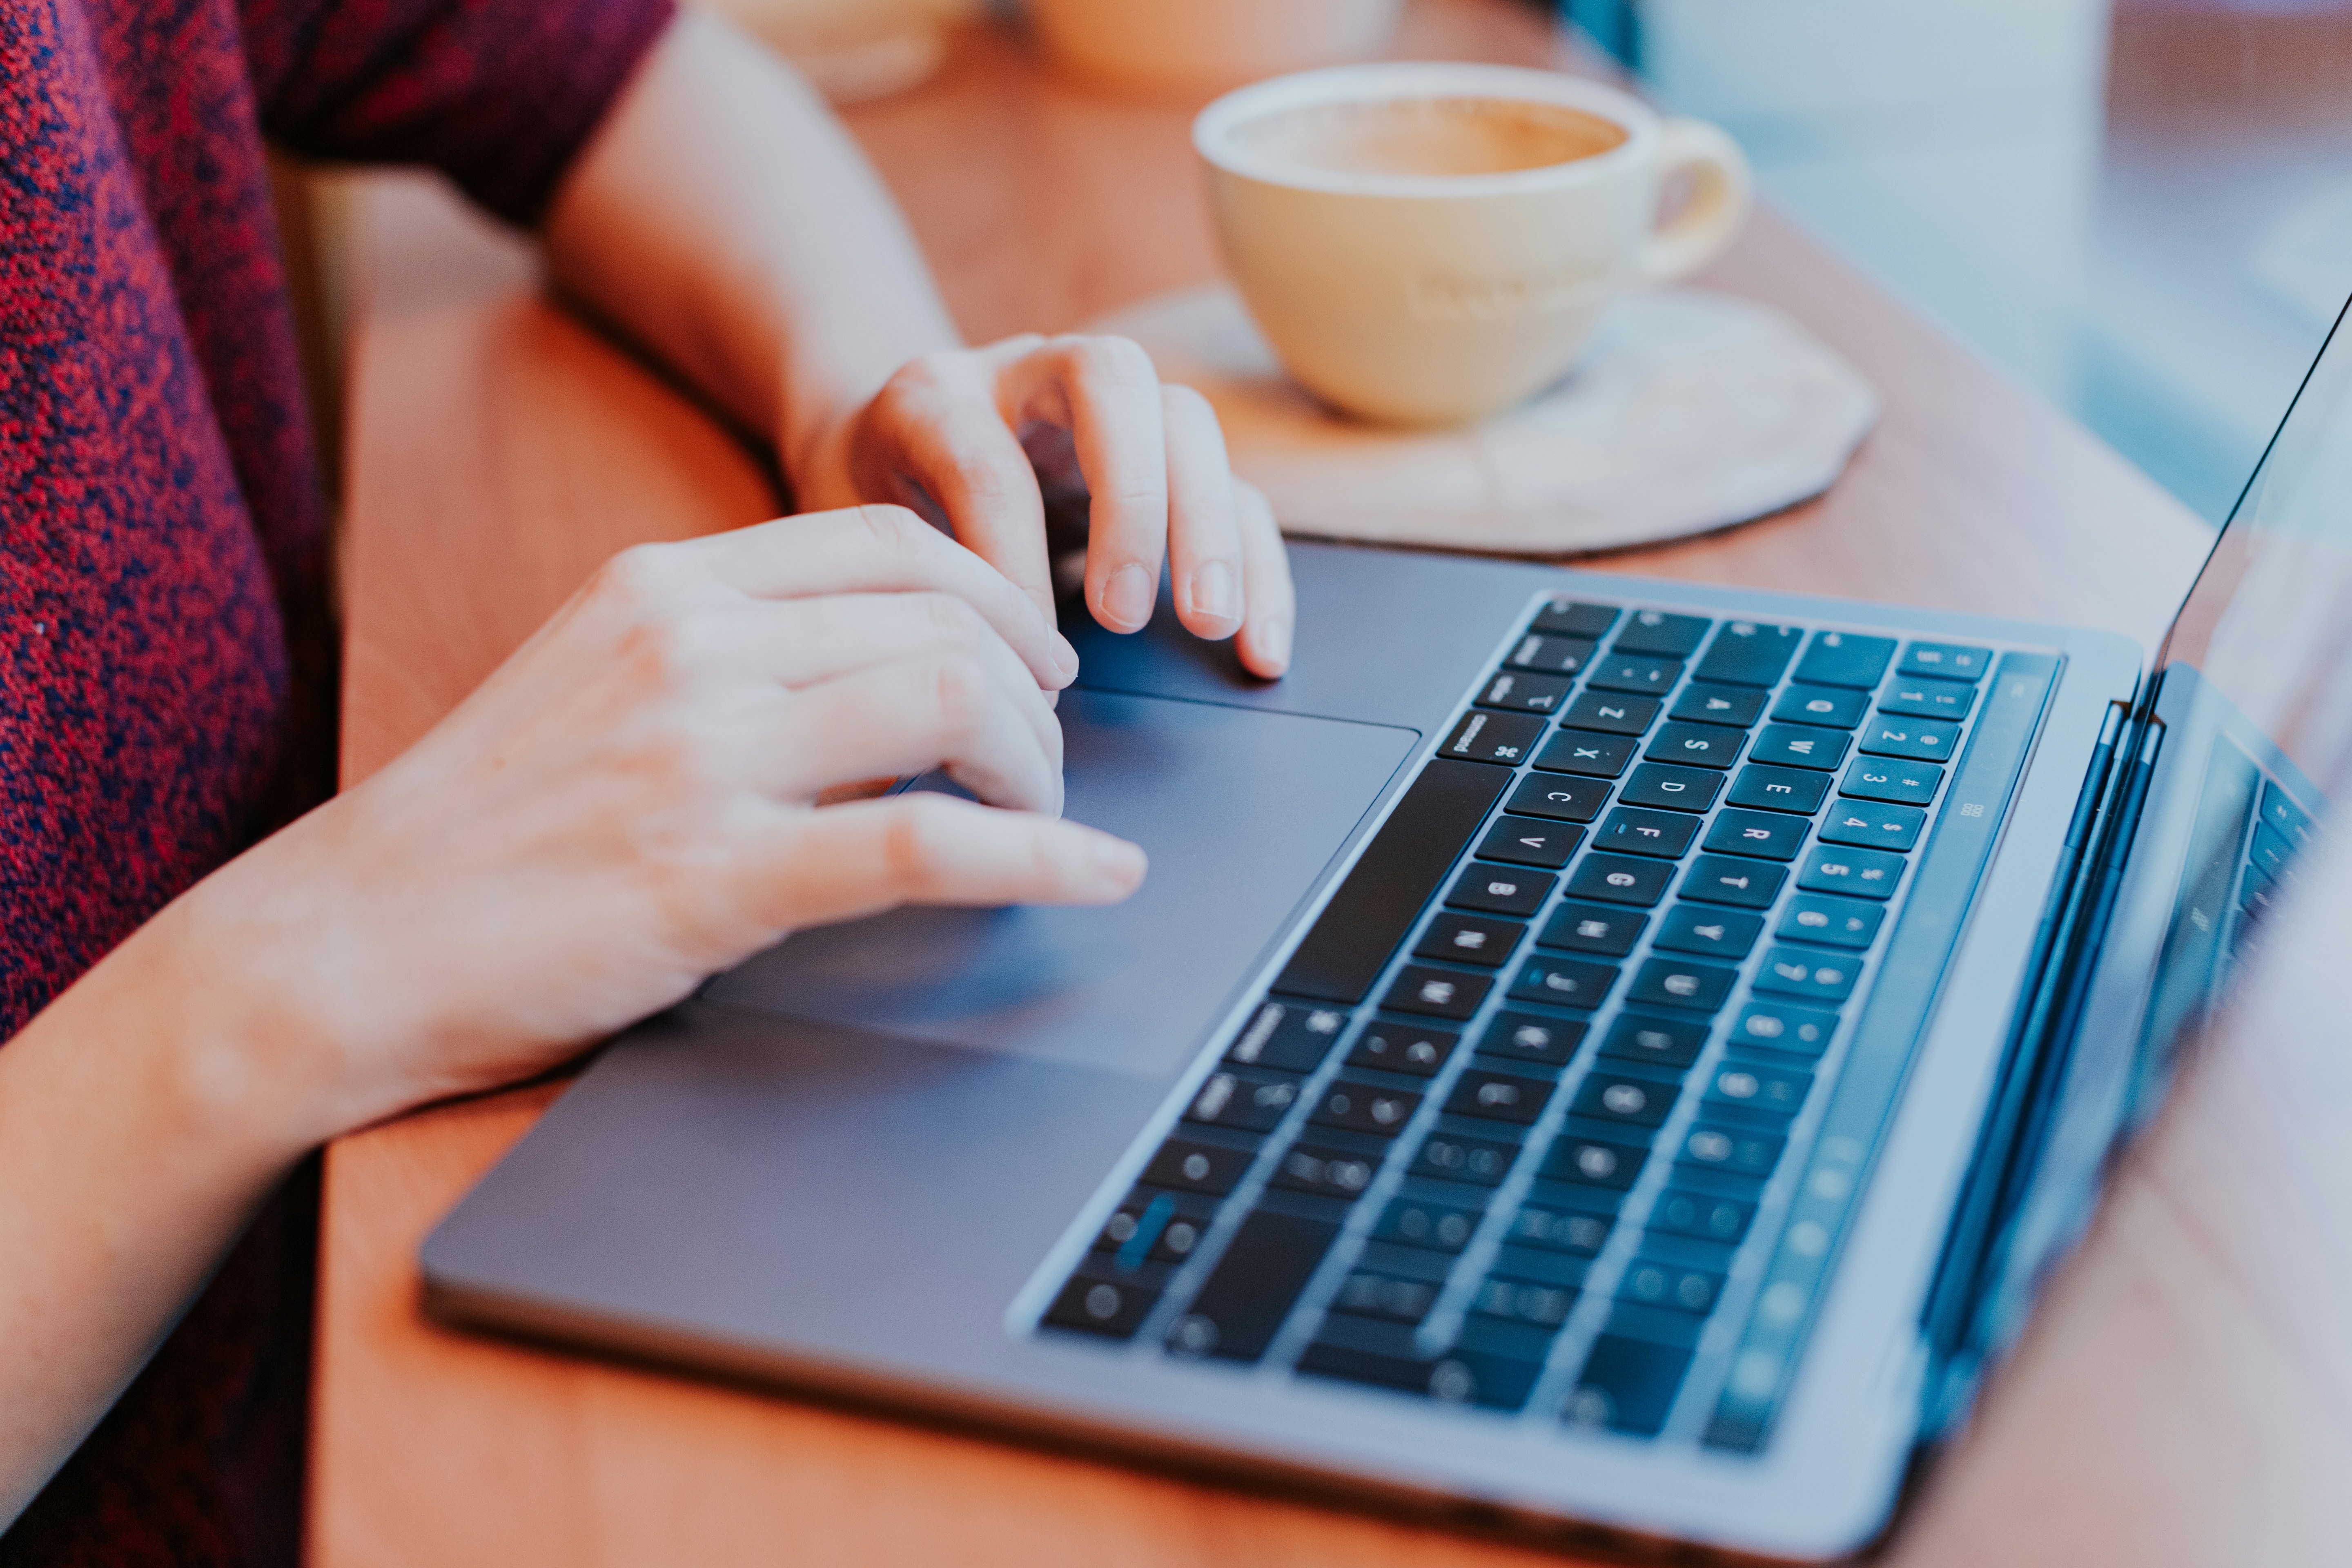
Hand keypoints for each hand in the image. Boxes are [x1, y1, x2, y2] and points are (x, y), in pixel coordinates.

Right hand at [176, 506, 1145, 1138]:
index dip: (995, 592)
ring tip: (1048, 814)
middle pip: (945, 619)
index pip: (888, 542)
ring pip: (952, 704)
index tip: (1034, 656)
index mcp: (664, 589)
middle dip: (1033, 691)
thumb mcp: (597, 686)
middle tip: (1047, 755)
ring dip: (1038, 766)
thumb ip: (727, 659)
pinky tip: (1101, 874)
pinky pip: (925, 845)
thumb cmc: (478, 831)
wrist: (338, 945)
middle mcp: (690, 647)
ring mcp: (700, 757)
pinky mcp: (712, 875)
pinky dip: (1040, 856)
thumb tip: (879, 681)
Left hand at [797, 334, 1294, 678]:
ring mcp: (1109, 406)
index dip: (1011, 564)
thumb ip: (883, 595)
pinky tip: (1259, 647)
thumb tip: (943, 699)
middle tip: (1127, 614)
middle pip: (1112, 380)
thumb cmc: (861, 520)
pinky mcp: (1166, 456)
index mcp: (935, 397)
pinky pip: (1235, 488)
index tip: (1025, 661)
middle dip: (1132, 498)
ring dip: (1208, 525)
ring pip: (1186, 420)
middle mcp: (1030, 373)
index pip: (988, 464)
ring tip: (1210, 625)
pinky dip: (1257, 565)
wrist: (880, 455)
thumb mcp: (845, 549)